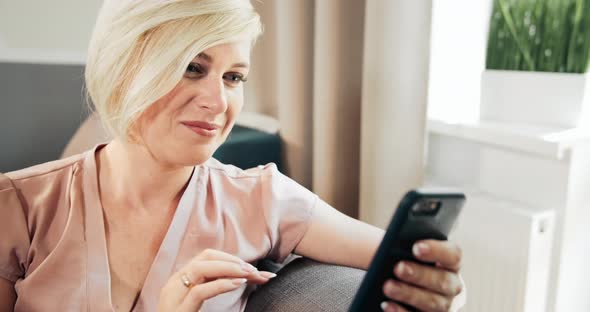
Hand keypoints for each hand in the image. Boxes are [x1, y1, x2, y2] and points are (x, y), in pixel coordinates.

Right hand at [158, 249, 275, 311]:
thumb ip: (212, 287)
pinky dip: (221, 284)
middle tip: (254, 270)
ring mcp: (174, 297)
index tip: (252, 269)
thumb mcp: (197, 303)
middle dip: (232, 260)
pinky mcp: (179, 311)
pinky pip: (199, 291)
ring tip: (249, 274)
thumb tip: (240, 278)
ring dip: (229, 267)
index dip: (231, 258)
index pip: (207, 257)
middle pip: (205, 257)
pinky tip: (238, 284)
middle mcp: (175, 284)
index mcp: (181, 281)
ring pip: (200, 268)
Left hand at [381, 240, 462, 311]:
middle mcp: (453, 286)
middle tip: (398, 268)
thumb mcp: (411, 254)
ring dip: (409, 294)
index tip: (416, 247)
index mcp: (451, 264)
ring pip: (433, 303)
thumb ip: (408, 248)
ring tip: (388, 287)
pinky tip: (387, 305)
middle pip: (442, 280)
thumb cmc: (408, 263)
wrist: (407, 286)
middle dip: (419, 274)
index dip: (436, 251)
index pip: (452, 255)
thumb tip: (393, 247)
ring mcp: (445, 307)